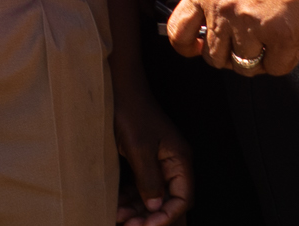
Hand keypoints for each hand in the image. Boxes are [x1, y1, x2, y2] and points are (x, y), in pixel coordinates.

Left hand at [112, 70, 191, 224]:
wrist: (116, 87)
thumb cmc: (129, 112)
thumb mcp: (139, 148)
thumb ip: (149, 179)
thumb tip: (156, 207)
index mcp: (179, 160)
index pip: (182, 198)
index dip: (168, 215)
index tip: (148, 225)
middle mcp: (172, 163)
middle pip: (168, 200)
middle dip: (150, 216)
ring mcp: (157, 162)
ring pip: (152, 195)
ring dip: (138, 209)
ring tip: (119, 218)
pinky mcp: (142, 160)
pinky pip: (140, 186)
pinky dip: (130, 197)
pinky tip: (116, 206)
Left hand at [164, 0, 298, 77]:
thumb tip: (226, 17)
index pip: (179, 31)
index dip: (189, 46)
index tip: (199, 48)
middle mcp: (222, 8)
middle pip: (214, 55)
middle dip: (230, 55)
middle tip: (246, 45)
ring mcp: (251, 24)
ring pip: (245, 66)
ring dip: (258, 60)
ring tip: (271, 45)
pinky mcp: (283, 35)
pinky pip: (277, 67)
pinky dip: (285, 60)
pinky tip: (292, 45)